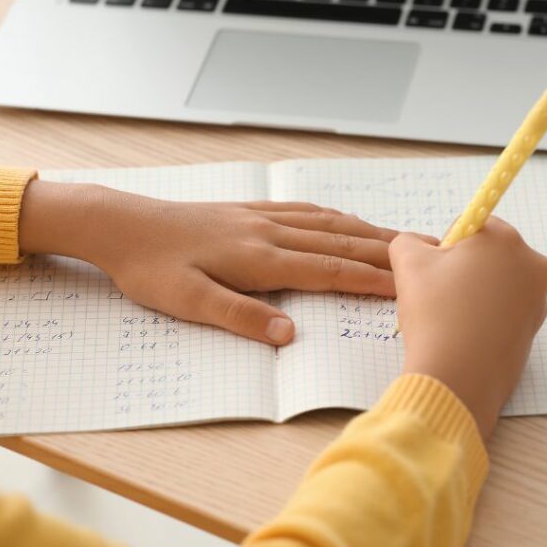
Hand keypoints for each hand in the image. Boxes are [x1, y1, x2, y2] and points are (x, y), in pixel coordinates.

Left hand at [19, 180, 421, 344]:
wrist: (120, 224)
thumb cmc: (149, 267)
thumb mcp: (188, 301)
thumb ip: (240, 317)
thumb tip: (290, 336)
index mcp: (258, 258)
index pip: (327, 270)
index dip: (369, 279)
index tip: (407, 287)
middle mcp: (267, 232)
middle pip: (338, 242)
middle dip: (384, 252)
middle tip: (426, 257)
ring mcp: (258, 217)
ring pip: (325, 223)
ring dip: (365, 232)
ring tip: (398, 240)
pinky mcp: (246, 210)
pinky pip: (302, 210)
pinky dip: (333, 217)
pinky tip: (341, 219)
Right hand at [390, 218, 546, 438]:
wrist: (457, 377)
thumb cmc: (435, 314)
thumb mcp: (408, 262)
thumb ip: (408, 240)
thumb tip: (418, 245)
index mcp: (505, 239)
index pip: (472, 224)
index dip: (447, 246)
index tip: (436, 271)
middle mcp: (532, 264)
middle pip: (488, 254)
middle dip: (462, 269)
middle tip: (439, 295)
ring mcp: (538, 299)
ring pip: (496, 283)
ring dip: (473, 293)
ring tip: (451, 318)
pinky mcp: (534, 329)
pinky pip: (504, 311)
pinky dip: (484, 316)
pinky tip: (465, 334)